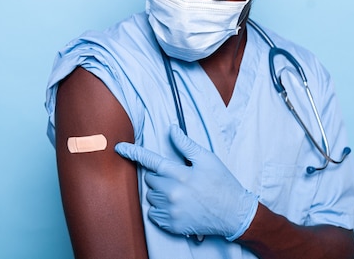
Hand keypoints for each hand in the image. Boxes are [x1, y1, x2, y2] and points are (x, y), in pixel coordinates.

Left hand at [115, 125, 257, 240]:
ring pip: (151, 196)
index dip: (133, 152)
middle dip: (159, 176)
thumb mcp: (207, 159)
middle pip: (150, 179)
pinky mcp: (172, 225)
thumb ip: (186, 145)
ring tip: (179, 193)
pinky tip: (176, 206)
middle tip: (177, 178)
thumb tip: (172, 129)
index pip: (151, 160)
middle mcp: (172, 193)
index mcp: (180, 175)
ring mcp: (171, 211)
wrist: (234, 214)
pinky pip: (154, 214)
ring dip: (159, 192)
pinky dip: (160, 209)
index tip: (119, 147)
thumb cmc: (222, 184)